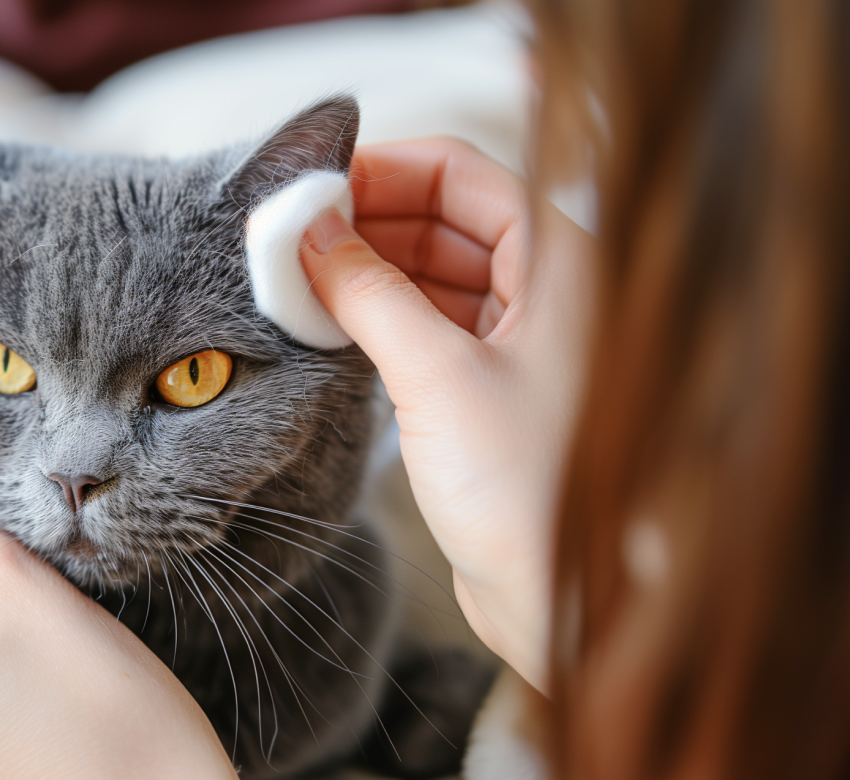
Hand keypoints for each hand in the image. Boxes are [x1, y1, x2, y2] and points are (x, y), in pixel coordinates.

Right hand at [301, 138, 595, 692]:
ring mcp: (523, 340)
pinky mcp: (493, 389)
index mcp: (562, 262)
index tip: (309, 187)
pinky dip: (380, 318)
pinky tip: (328, 323)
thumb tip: (308, 230)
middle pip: (445, 220)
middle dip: (364, 222)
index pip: (462, 173)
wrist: (563, 602)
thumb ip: (368, 292)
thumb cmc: (529, 490)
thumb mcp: (435, 375)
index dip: (382, 169)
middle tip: (285, 237)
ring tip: (294, 280)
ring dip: (366, 273)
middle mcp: (550, 290)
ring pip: (433, 273)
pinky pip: (430, 325)